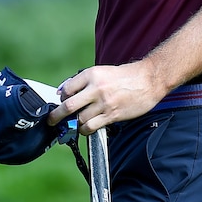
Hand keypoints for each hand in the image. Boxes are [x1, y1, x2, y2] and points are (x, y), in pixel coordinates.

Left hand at [46, 62, 166, 134]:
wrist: (149, 80)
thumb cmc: (126, 76)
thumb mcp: (103, 71)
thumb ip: (85, 81)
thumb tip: (66, 92)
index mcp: (92, 74)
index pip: (67, 89)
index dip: (61, 98)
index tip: (61, 102)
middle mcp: (96, 88)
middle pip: (68, 106)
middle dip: (56, 116)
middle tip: (52, 121)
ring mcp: (103, 103)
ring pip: (79, 119)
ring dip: (74, 124)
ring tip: (74, 125)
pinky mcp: (111, 115)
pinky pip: (91, 126)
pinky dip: (85, 130)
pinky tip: (86, 128)